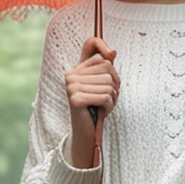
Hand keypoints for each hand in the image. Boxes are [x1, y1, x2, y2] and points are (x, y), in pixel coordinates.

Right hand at [64, 37, 118, 168]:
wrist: (86, 131)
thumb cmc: (96, 107)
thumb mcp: (101, 84)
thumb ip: (105, 65)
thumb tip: (112, 52)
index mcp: (76, 69)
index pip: (100, 54)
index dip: (110, 65)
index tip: (110, 71)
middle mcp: (71, 75)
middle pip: (107, 69)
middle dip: (114, 86)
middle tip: (106, 99)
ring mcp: (71, 87)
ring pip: (108, 84)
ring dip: (112, 99)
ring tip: (102, 106)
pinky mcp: (76, 99)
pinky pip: (105, 97)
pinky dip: (108, 107)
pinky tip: (100, 112)